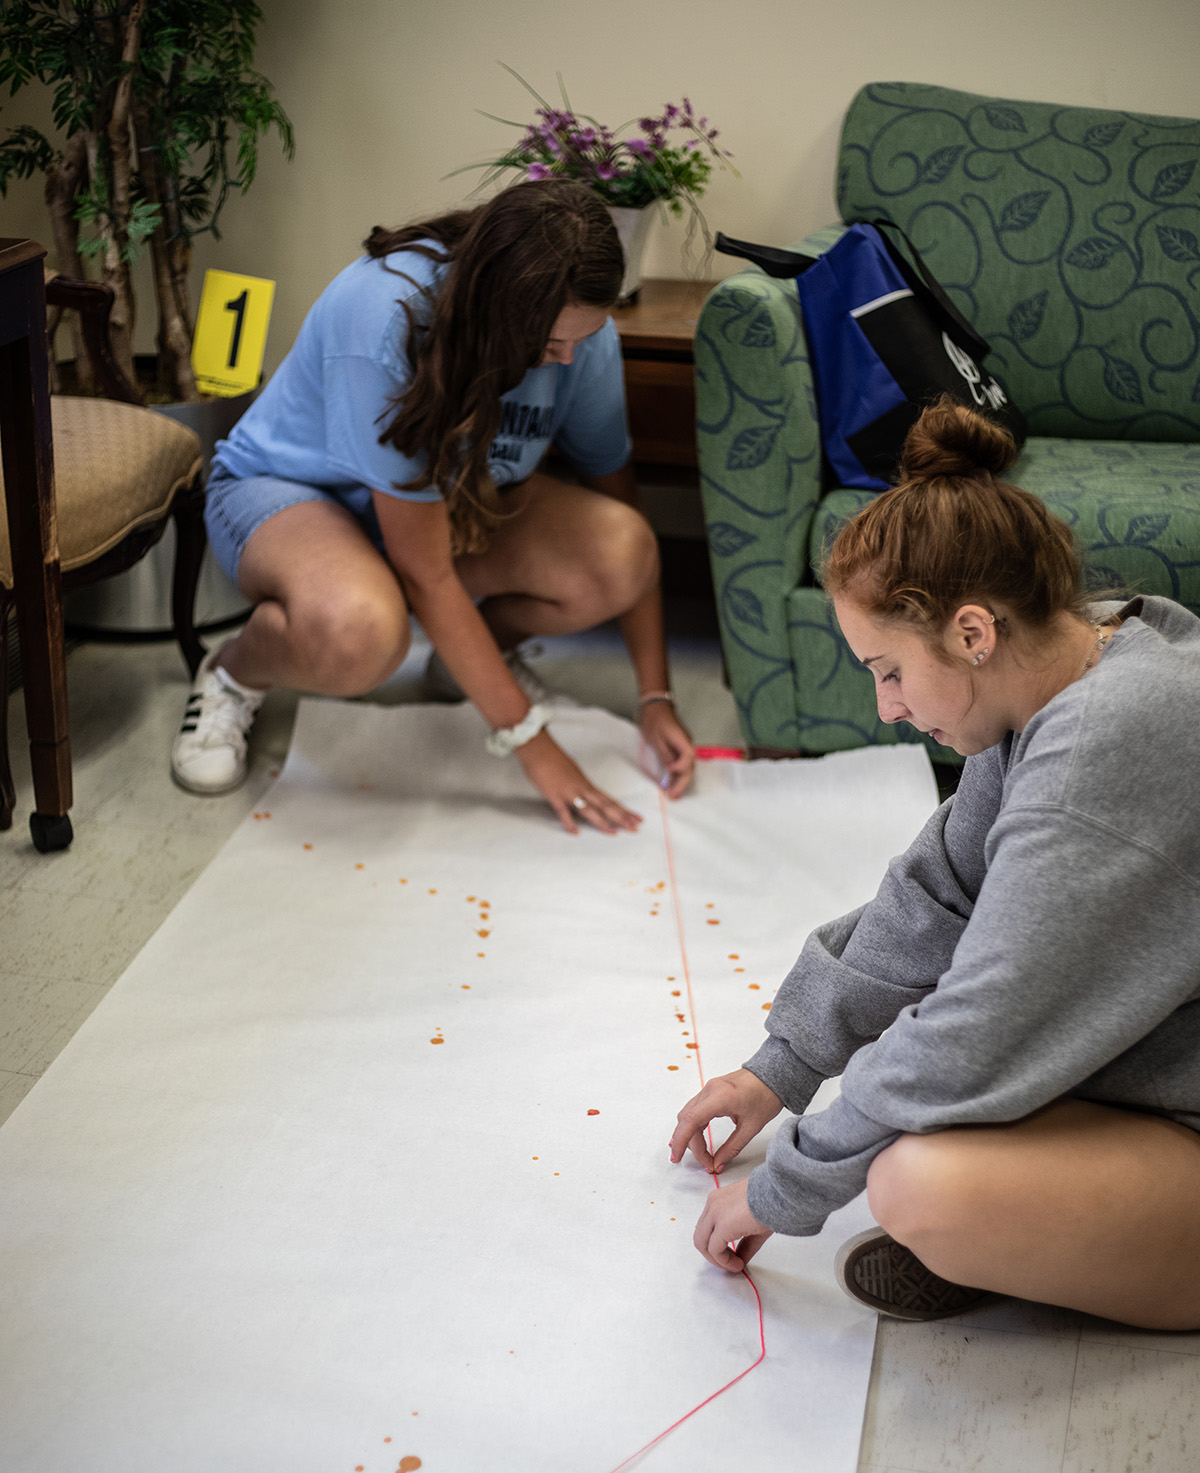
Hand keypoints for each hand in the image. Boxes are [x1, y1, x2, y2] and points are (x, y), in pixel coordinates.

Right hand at [517, 729, 641, 835]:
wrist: (539, 749)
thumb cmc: (553, 759)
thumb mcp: (572, 772)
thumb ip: (578, 785)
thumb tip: (584, 794)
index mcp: (587, 784)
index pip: (609, 800)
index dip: (623, 810)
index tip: (636, 818)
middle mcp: (582, 788)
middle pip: (605, 806)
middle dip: (621, 817)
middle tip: (635, 827)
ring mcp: (569, 792)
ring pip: (589, 809)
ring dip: (602, 821)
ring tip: (614, 832)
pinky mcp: (555, 795)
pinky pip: (563, 812)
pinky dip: (569, 822)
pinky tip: (575, 833)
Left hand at [638, 700, 694, 798]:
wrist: (654, 707)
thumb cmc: (654, 721)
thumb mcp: (656, 738)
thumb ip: (665, 754)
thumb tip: (671, 769)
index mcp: (683, 740)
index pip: (688, 757)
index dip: (680, 767)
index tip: (669, 771)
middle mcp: (687, 744)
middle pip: (689, 766)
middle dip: (682, 782)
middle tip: (673, 796)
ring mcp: (684, 746)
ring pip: (687, 767)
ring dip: (680, 781)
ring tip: (673, 794)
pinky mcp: (679, 748)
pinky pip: (682, 764)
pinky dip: (678, 774)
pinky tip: (672, 783)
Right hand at [669, 1068, 782, 1173]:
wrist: (772, 1078)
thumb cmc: (766, 1097)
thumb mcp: (751, 1128)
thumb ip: (732, 1148)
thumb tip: (717, 1164)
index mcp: (720, 1097)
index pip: (691, 1120)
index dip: (681, 1141)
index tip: (677, 1158)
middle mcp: (709, 1090)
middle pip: (687, 1120)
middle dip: (690, 1144)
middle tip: (705, 1162)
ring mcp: (708, 1089)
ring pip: (688, 1114)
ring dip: (690, 1135)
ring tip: (700, 1154)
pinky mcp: (710, 1091)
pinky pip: (694, 1109)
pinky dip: (693, 1125)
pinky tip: (697, 1138)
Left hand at [693, 1175, 772, 1272]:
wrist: (779, 1193)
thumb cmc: (771, 1201)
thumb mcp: (753, 1224)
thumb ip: (744, 1243)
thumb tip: (740, 1260)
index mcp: (718, 1200)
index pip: (707, 1227)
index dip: (717, 1245)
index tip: (732, 1255)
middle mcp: (712, 1204)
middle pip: (701, 1236)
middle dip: (713, 1254)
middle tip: (730, 1263)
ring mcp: (714, 1213)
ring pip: (702, 1243)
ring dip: (716, 1260)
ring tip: (734, 1265)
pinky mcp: (721, 1225)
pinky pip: (714, 1249)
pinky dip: (723, 1261)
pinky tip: (738, 1264)